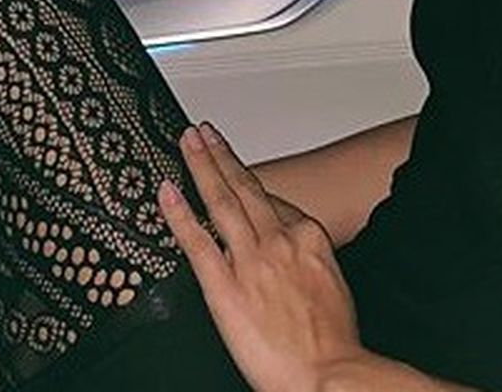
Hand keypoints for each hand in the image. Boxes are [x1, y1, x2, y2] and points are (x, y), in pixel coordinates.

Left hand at [160, 123, 363, 391]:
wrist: (329, 374)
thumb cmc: (335, 343)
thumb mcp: (334, 288)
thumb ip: (308, 265)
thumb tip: (296, 263)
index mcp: (309, 239)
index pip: (275, 201)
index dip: (250, 183)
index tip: (237, 170)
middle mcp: (279, 241)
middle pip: (245, 187)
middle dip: (221, 156)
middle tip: (202, 133)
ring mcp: (250, 260)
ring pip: (220, 200)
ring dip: (201, 165)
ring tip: (188, 142)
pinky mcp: (224, 286)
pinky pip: (195, 241)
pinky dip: (179, 213)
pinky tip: (167, 193)